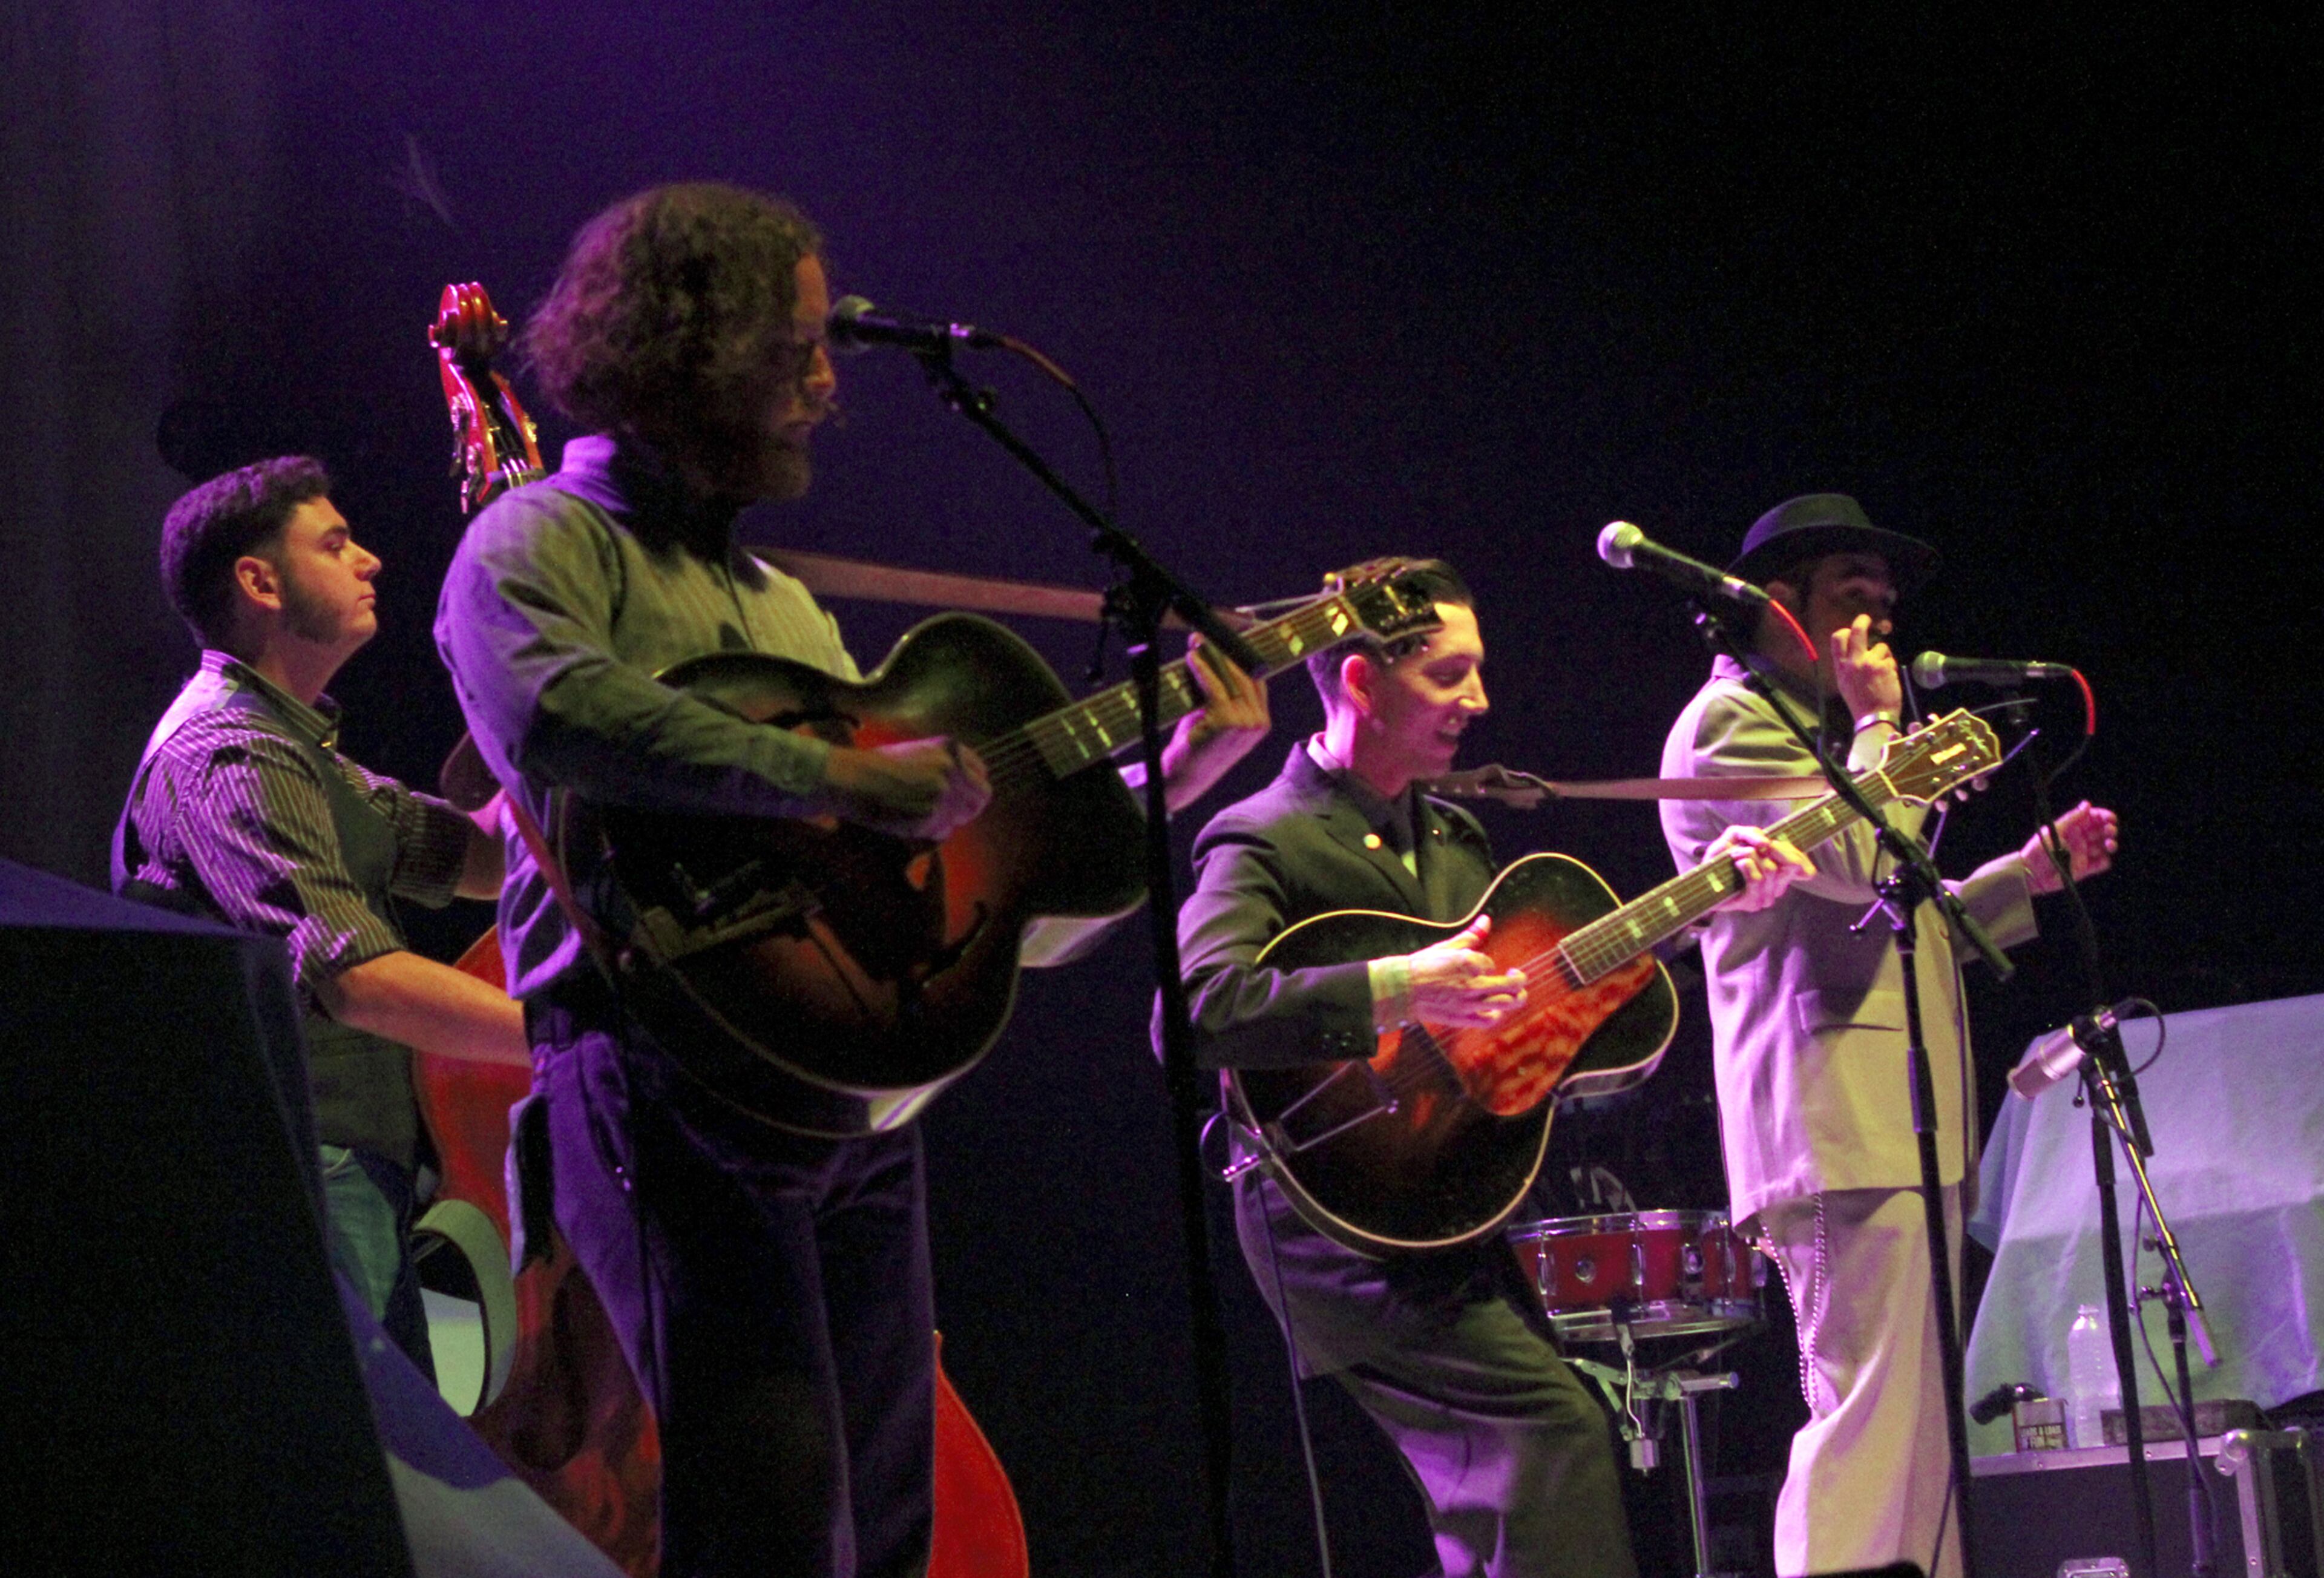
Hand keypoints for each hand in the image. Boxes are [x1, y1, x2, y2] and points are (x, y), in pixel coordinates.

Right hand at [824, 737, 991, 839]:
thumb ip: (946, 764)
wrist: (853, 779)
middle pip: (981, 797)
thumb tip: (967, 783)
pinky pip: (942, 831)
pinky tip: (913, 819)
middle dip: (969, 805)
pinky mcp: (929, 820)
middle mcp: (951, 772)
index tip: (965, 791)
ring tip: (925, 811)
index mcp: (949, 750)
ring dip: (949, 818)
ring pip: (962, 817)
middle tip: (952, 809)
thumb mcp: (919, 751)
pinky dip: (932, 830)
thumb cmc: (879, 764)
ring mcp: (941, 797)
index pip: (981, 772)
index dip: (974, 784)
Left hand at [1159, 637, 1272, 812]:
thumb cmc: (1197, 747)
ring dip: (1211, 657)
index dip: (1240, 659)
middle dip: (1224, 653)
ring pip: (1230, 678)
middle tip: (1206, 638)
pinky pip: (1214, 686)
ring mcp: (1246, 723)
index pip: (1257, 681)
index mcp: (1261, 722)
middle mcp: (1259, 723)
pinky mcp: (1226, 720)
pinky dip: (1202, 669)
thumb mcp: (1216, 718)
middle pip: (1246, 675)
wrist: (1184, 778)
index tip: (1224, 642)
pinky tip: (1192, 659)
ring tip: (1196, 644)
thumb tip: (1212, 657)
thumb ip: (1223, 694)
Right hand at [1402, 915, 1527, 1028]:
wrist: (1401, 990)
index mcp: (1467, 962)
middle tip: (1515, 975)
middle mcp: (1471, 983)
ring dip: (1517, 997)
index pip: (1490, 963)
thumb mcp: (1447, 946)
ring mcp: (1468, 1003)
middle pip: (1512, 984)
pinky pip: (1489, 1020)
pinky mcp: (1462, 1018)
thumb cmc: (1422, 966)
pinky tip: (1495, 1009)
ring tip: (1517, 994)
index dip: (1485, 964)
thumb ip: (1471, 935)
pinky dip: (1497, 1015)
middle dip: (1519, 979)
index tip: (1475, 965)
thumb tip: (1486, 920)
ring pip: (1506, 1003)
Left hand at [1705, 824, 1815, 912]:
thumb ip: (1752, 834)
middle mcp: (1777, 888)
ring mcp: (1766, 897)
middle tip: (1752, 845)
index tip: (1771, 844)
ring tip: (1735, 855)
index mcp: (1779, 873)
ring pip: (1771, 868)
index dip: (1795, 853)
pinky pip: (1757, 878)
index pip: (1804, 867)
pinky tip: (1736, 862)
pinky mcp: (1752, 902)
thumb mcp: (1736, 837)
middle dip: (1771, 848)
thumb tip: (1767, 843)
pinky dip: (1746, 864)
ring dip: (1750, 854)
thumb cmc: (1720, 858)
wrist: (1702, 879)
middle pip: (1790, 864)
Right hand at [1830, 613, 1901, 722]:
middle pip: (1857, 631)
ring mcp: (1869, 663)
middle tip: (1866, 619)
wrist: (1873, 717)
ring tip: (1882, 673)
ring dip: (1884, 656)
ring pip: (1880, 647)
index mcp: (1841, 667)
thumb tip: (1854, 650)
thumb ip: (1847, 666)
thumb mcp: (1845, 684)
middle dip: (1862, 621)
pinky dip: (1891, 667)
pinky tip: (1888, 680)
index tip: (1851, 629)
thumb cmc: (1860, 703)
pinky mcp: (1884, 666)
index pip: (1838, 639)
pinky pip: (1890, 659)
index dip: (1845, 631)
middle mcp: (1853, 662)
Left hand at [2021, 800, 2118, 893]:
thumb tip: (2087, 804)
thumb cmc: (2039, 849)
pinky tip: (2103, 859)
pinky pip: (2100, 864)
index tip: (2110, 819)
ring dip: (2111, 844)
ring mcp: (2083, 854)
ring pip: (2104, 847)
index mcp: (2073, 828)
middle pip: (2102, 831)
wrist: (2031, 872)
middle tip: (2110, 831)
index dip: (2103, 817)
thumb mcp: (2055, 830)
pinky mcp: (2084, 869)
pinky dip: (2105, 862)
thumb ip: (2072, 818)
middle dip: (2109, 829)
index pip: (2093, 819)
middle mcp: (2080, 840)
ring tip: (2109, 845)